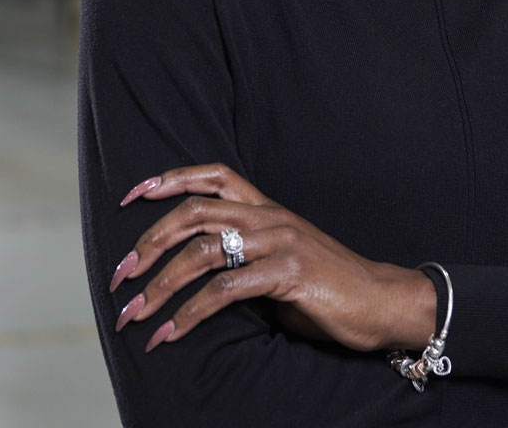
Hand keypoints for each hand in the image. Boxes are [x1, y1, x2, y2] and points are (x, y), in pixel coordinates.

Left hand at [107, 164, 435, 354]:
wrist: (385, 302)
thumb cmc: (332, 290)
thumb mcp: (282, 265)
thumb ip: (245, 262)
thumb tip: (202, 282)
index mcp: (269, 210)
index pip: (214, 176)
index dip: (169, 179)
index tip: (131, 195)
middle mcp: (271, 218)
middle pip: (194, 211)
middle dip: (149, 241)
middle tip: (122, 274)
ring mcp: (280, 243)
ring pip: (203, 250)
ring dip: (160, 284)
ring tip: (135, 313)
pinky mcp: (288, 274)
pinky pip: (225, 290)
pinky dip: (190, 313)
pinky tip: (171, 332)